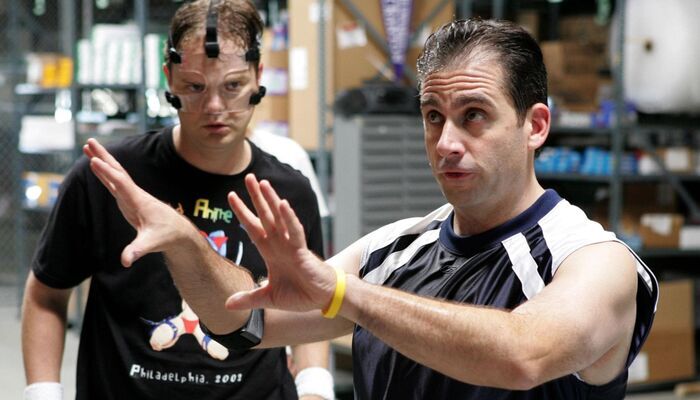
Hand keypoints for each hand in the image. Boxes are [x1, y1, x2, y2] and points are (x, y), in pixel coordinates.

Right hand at [83, 138, 192, 266]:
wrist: (178, 232)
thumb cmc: (167, 236)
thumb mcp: (152, 244)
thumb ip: (138, 250)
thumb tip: (126, 260)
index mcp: (139, 201)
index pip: (121, 184)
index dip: (108, 173)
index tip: (94, 161)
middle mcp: (135, 194)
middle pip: (117, 171)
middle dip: (104, 157)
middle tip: (90, 141)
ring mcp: (131, 195)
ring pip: (115, 174)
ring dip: (102, 160)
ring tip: (88, 146)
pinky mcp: (128, 200)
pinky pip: (114, 182)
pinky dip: (104, 173)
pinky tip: (96, 165)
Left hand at [225, 174, 335, 311]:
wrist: (321, 299)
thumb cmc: (299, 294)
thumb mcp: (268, 298)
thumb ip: (249, 298)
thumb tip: (226, 304)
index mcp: (270, 251)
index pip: (252, 227)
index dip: (242, 212)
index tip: (231, 196)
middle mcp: (279, 243)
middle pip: (264, 215)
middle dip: (256, 197)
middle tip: (248, 177)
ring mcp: (290, 244)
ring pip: (279, 217)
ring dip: (271, 200)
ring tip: (263, 183)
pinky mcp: (302, 250)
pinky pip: (294, 230)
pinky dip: (288, 217)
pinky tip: (282, 204)